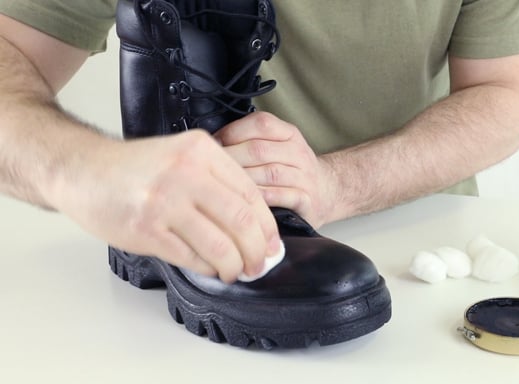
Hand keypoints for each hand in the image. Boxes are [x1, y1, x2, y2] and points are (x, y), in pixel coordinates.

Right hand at [49, 130, 279, 282]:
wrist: (82, 170)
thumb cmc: (135, 168)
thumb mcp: (182, 155)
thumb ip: (216, 180)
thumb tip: (255, 224)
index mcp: (201, 150)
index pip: (250, 193)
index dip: (267, 226)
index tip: (273, 243)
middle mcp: (186, 173)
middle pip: (241, 222)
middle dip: (258, 251)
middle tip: (260, 264)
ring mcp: (165, 202)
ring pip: (220, 245)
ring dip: (234, 266)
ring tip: (236, 272)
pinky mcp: (147, 230)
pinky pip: (192, 257)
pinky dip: (208, 268)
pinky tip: (211, 268)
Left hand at [214, 112, 334, 226]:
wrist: (327, 192)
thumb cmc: (291, 171)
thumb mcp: (278, 146)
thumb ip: (251, 141)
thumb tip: (211, 143)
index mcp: (290, 134)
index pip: (261, 123)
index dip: (233, 132)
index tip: (213, 145)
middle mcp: (299, 153)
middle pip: (260, 149)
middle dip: (231, 158)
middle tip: (210, 168)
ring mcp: (305, 177)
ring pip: (269, 173)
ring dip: (243, 179)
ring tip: (224, 185)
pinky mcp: (307, 201)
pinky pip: (281, 196)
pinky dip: (261, 198)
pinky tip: (246, 201)